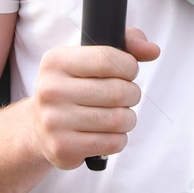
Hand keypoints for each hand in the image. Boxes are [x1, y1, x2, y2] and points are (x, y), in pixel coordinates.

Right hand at [31, 26, 159, 169]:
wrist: (40, 128)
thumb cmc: (73, 88)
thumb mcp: (90, 59)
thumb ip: (125, 45)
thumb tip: (153, 50)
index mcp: (56, 61)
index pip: (108, 59)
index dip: (129, 66)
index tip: (128, 72)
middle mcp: (51, 90)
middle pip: (117, 91)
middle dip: (132, 94)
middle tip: (126, 97)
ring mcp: (54, 121)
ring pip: (118, 119)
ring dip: (128, 118)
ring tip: (119, 116)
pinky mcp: (63, 147)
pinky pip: (112, 142)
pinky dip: (119, 138)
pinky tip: (108, 133)